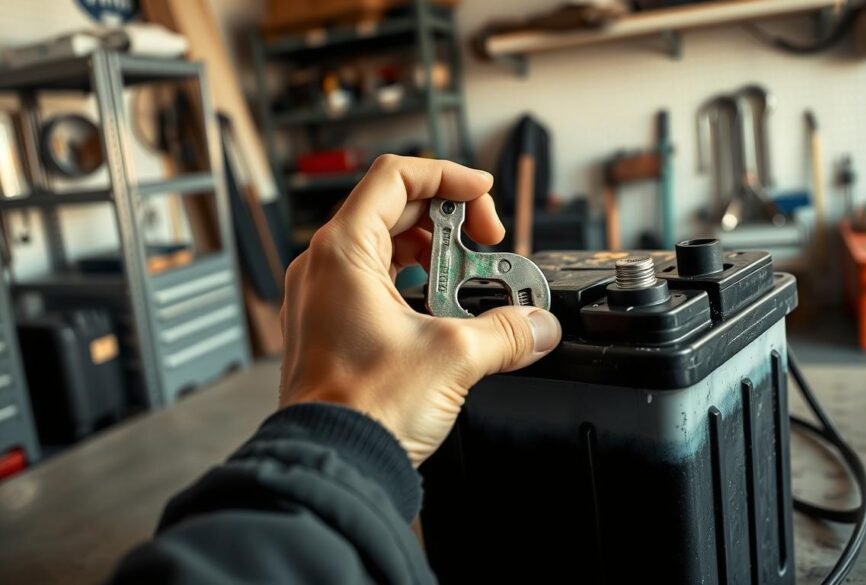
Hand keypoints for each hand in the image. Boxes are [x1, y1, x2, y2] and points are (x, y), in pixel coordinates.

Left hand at [278, 155, 561, 465]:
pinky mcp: (332, 327)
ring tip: (469, 281)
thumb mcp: (454, 357)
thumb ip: (507, 331)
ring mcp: (324, 297)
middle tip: (488, 244)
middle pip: (394, 209)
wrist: (332, 463)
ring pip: (385, 247)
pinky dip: (414, 285)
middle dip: (450, 222)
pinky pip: (375, 283)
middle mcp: (325, 267)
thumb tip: (539, 324)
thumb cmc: (363, 408)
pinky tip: (444, 311)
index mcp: (343, 252)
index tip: (483, 196)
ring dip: (435, 255)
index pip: (396, 177)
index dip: (447, 176)